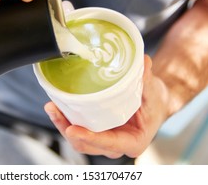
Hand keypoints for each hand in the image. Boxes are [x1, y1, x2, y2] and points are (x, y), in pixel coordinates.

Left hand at [44, 55, 170, 158]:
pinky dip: (66, 119)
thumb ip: (147, 79)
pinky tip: (57, 105)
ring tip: (52, 106)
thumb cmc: (155, 102)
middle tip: (55, 110)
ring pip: (79, 139)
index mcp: (133, 141)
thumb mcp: (154, 91)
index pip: (109, 144)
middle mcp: (116, 145)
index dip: (90, 138)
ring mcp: (104, 139)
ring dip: (63, 124)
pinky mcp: (96, 130)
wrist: (154, 102)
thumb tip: (143, 62)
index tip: (73, 129)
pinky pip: (78, 129)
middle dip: (68, 129)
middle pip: (87, 144)